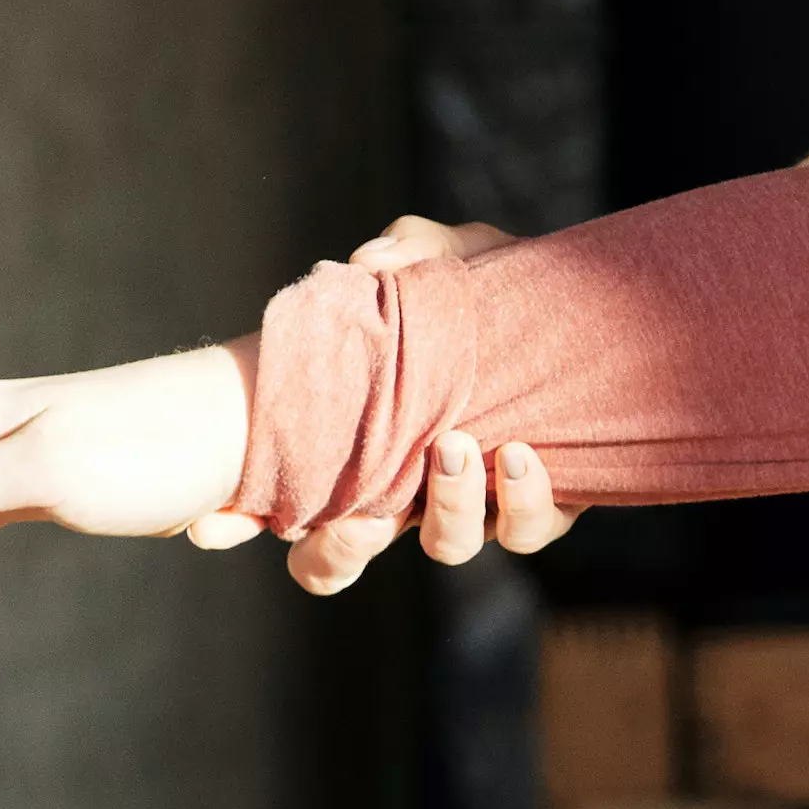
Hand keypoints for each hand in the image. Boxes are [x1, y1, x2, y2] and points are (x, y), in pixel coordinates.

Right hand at [188, 216, 578, 592]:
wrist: (594, 310)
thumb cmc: (499, 291)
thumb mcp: (454, 257)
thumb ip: (411, 250)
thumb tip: (372, 261)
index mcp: (361, 446)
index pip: (285, 505)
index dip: (237, 525)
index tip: (213, 526)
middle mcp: (407, 489)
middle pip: (344, 558)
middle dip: (341, 548)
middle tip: (360, 515)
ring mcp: (474, 502)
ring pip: (444, 547)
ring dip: (445, 508)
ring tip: (457, 445)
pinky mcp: (543, 503)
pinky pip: (528, 528)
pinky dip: (522, 499)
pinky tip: (518, 454)